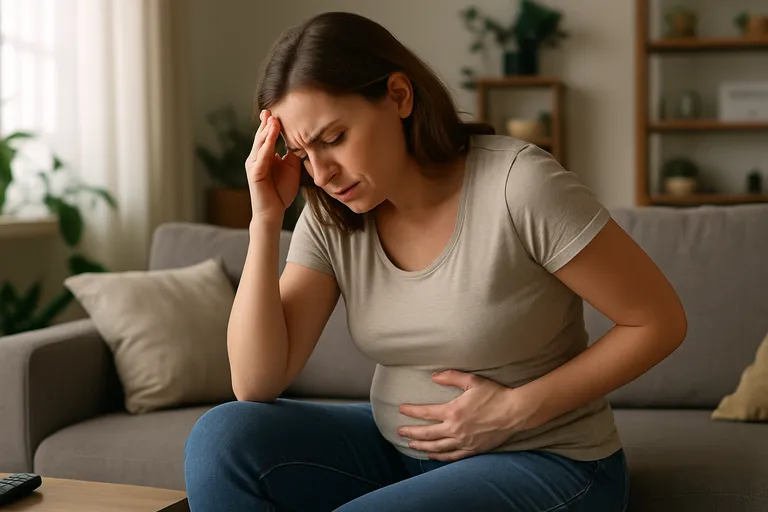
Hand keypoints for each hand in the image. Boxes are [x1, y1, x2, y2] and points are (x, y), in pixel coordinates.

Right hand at [245, 110, 302, 222]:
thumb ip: (293, 153)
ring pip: (260, 144)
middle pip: (261, 136)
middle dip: (266, 123)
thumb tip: (301, 139)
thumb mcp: (291, 167)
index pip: (267, 136)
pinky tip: (271, 139)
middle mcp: (256, 158)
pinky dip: (266, 147)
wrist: (273, 212)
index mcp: (264, 155)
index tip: (276, 110)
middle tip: (270, 109)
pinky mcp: (254, 174)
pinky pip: (261, 158)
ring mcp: (254, 165)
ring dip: (266, 132)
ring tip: (273, 119)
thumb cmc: (281, 191)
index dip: (270, 124)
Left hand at [398, 370, 533, 461]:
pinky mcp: (473, 449)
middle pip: (427, 433)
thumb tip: (434, 376)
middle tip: (399, 432)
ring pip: (437, 447)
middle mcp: (455, 429)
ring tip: (411, 445)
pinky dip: (440, 456)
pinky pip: (452, 456)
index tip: (401, 409)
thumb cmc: (495, 394)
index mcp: (453, 411)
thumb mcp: (472, 381)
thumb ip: (451, 377)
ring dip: (422, 446)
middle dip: (411, 432)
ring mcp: (464, 441)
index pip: (426, 413)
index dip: (411, 411)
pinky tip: (432, 455)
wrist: (515, 412)